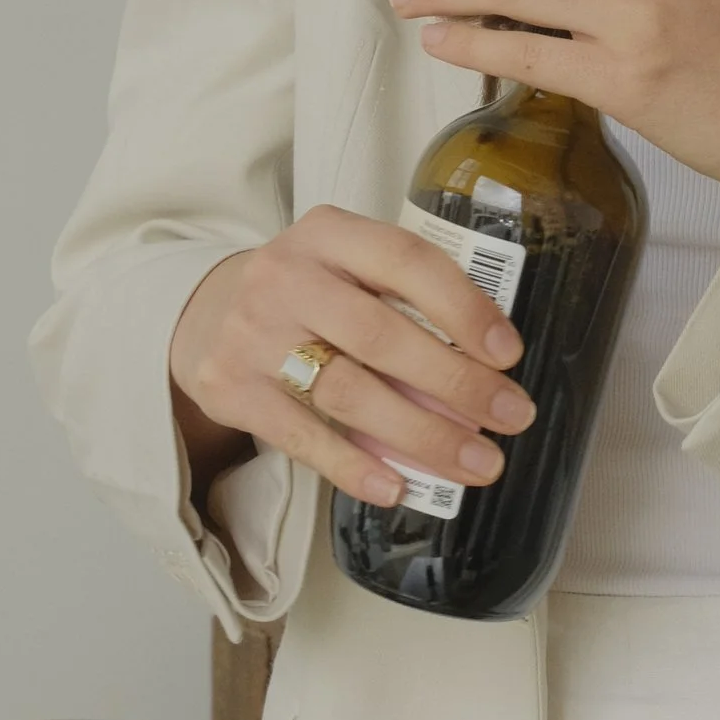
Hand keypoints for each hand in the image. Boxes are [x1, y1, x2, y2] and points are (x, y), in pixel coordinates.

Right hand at [168, 207, 536, 511]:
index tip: (508, 353)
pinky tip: (397, 486)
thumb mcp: (348, 268)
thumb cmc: (307, 295)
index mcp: (329, 233)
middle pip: (382, 336)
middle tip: (511, 417)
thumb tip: (484, 377)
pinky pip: (302, 436)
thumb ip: (405, 304)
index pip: (406, 261)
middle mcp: (286, 276)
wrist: (208, 313)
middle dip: (457, 383)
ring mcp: (253, 333)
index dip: (464, 307)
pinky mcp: (231, 388)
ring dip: (422, 435)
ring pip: (348, 392)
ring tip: (477, 463)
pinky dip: (354, 466)